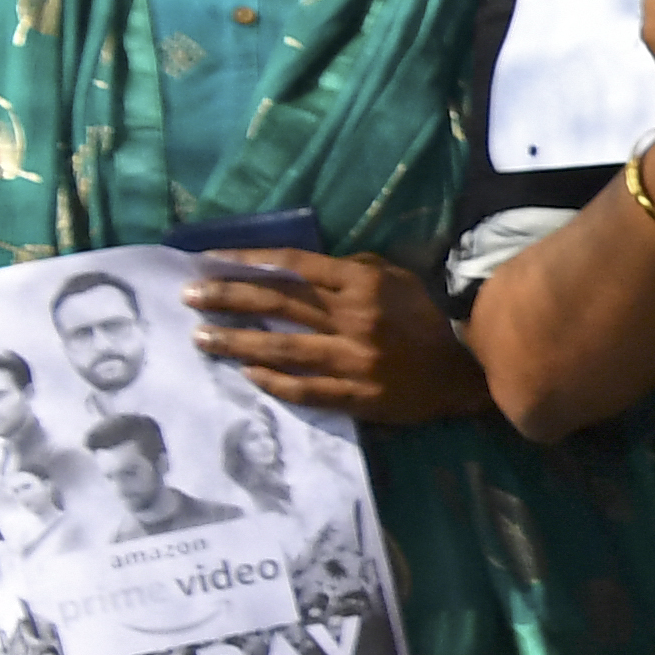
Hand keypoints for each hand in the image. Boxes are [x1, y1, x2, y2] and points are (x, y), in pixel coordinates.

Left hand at [188, 253, 484, 426]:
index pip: (294, 265)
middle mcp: (354, 317)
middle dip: (227, 297)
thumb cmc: (425, 319)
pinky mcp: (356, 395)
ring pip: (281, 346)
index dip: (247, 259)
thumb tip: (303, 268)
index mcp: (363, 283)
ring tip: (200, 337)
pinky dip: (272, 380)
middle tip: (188, 296)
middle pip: (278, 302)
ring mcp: (353, 359)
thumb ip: (353, 269)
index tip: (207, 260)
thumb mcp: (397, 279)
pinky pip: (304, 388)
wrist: (466, 370)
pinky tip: (246, 373)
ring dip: (236, 340)